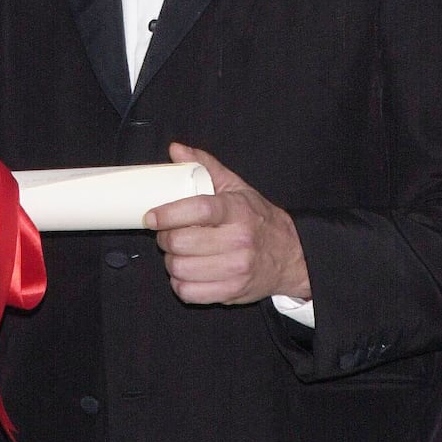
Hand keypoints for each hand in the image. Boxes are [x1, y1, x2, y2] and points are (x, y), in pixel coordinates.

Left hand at [145, 142, 311, 305]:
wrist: (290, 255)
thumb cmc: (257, 218)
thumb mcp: (236, 187)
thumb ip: (205, 165)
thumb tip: (175, 149)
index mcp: (237, 210)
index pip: (198, 210)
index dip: (169, 213)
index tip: (151, 216)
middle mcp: (239, 240)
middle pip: (183, 243)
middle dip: (165, 238)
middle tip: (167, 233)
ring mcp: (236, 269)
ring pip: (181, 269)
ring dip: (171, 261)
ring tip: (177, 252)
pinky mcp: (232, 292)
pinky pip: (189, 292)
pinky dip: (180, 283)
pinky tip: (186, 271)